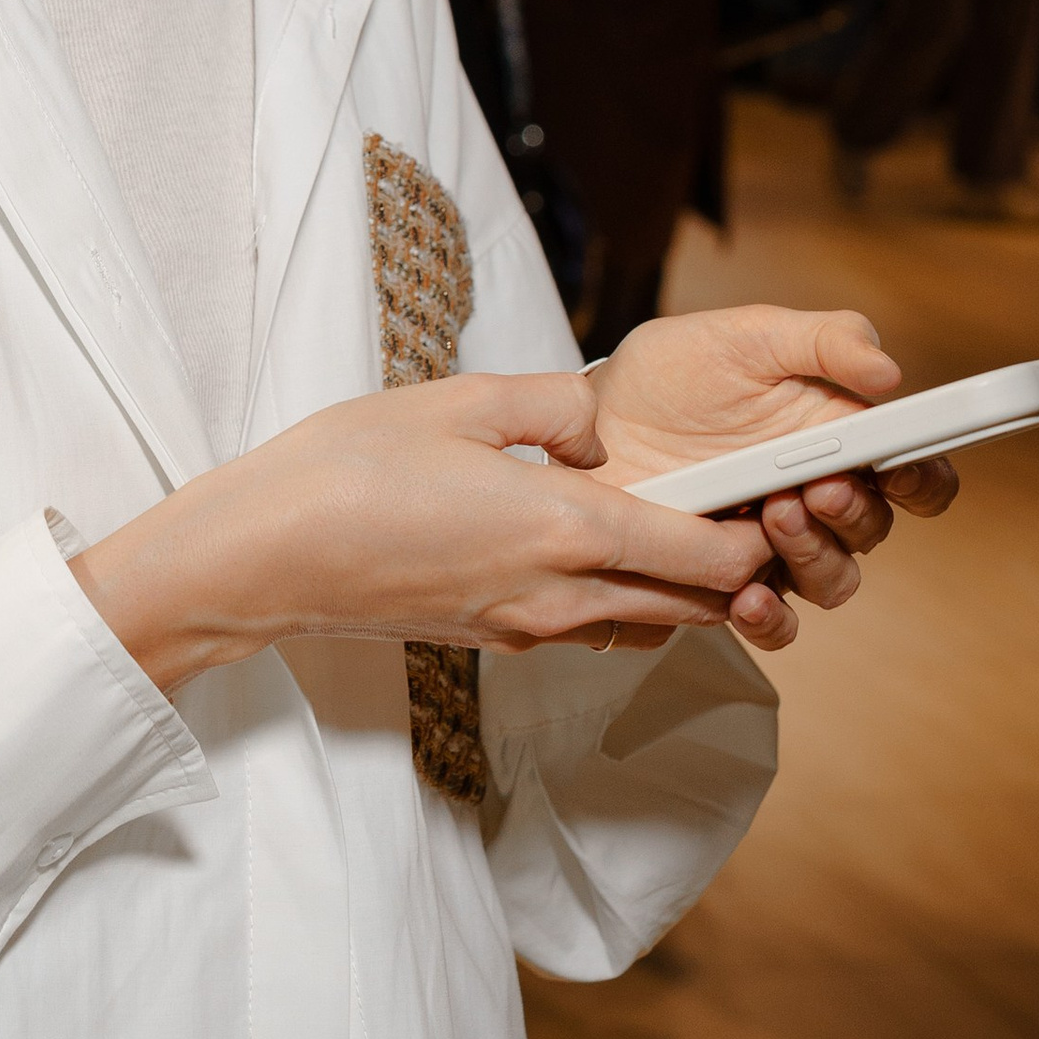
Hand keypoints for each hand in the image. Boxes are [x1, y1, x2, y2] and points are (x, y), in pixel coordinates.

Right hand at [71, 370, 775, 695]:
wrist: (267, 556)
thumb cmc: (349, 470)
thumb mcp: (459, 399)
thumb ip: (554, 406)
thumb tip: (600, 427)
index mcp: (569, 531)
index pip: (708, 557)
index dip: (755, 534)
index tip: (771, 496)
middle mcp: (561, 596)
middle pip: (691, 607)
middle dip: (730, 570)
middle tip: (743, 515)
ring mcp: (526, 627)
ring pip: (642, 625)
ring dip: (675, 591)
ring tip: (675, 532)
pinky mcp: (491, 639)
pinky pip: (587, 628)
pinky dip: (617, 601)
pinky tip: (592, 552)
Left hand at [590, 304, 958, 651]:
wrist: (589, 420)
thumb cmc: (672, 375)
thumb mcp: (742, 337)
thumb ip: (821, 341)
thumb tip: (887, 369)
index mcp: (837, 439)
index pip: (914, 473)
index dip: (924, 478)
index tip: (900, 470)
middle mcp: (817, 498)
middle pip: (875, 530)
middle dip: (854, 512)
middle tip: (813, 485)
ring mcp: (775, 546)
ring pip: (833, 580)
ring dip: (815, 557)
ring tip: (771, 517)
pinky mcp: (728, 581)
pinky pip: (772, 623)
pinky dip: (769, 619)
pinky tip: (745, 596)